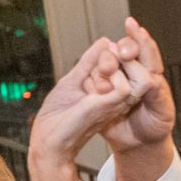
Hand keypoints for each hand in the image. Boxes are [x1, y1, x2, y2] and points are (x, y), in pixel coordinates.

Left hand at [33, 39, 140, 156]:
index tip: (105, 46)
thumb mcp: (74, 79)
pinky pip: (125, 87)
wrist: (48, 139)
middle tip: (99, 55)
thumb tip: (104, 41)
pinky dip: (110, 76)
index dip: (119, 50)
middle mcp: (118, 98)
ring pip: (132, 74)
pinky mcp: (109, 108)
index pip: (128, 64)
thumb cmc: (57, 117)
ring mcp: (115, 104)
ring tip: (96, 68)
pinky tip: (95, 79)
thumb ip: (89, 62)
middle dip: (118, 51)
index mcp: (111, 92)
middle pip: (133, 65)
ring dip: (112, 63)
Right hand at [104, 18, 176, 154]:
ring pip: (106, 62)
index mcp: (150, 75)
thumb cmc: (155, 126)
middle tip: (120, 53)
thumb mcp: (162, 112)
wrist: (138, 145)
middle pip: (124, 51)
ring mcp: (115, 81)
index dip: (139, 38)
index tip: (132, 25)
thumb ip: (158, 94)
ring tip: (106, 68)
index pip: (146, 51)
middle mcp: (132, 74)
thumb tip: (151, 79)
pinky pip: (92, 79)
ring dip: (106, 62)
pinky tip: (93, 84)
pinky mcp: (99, 92)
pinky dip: (93, 78)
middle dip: (122, 48)